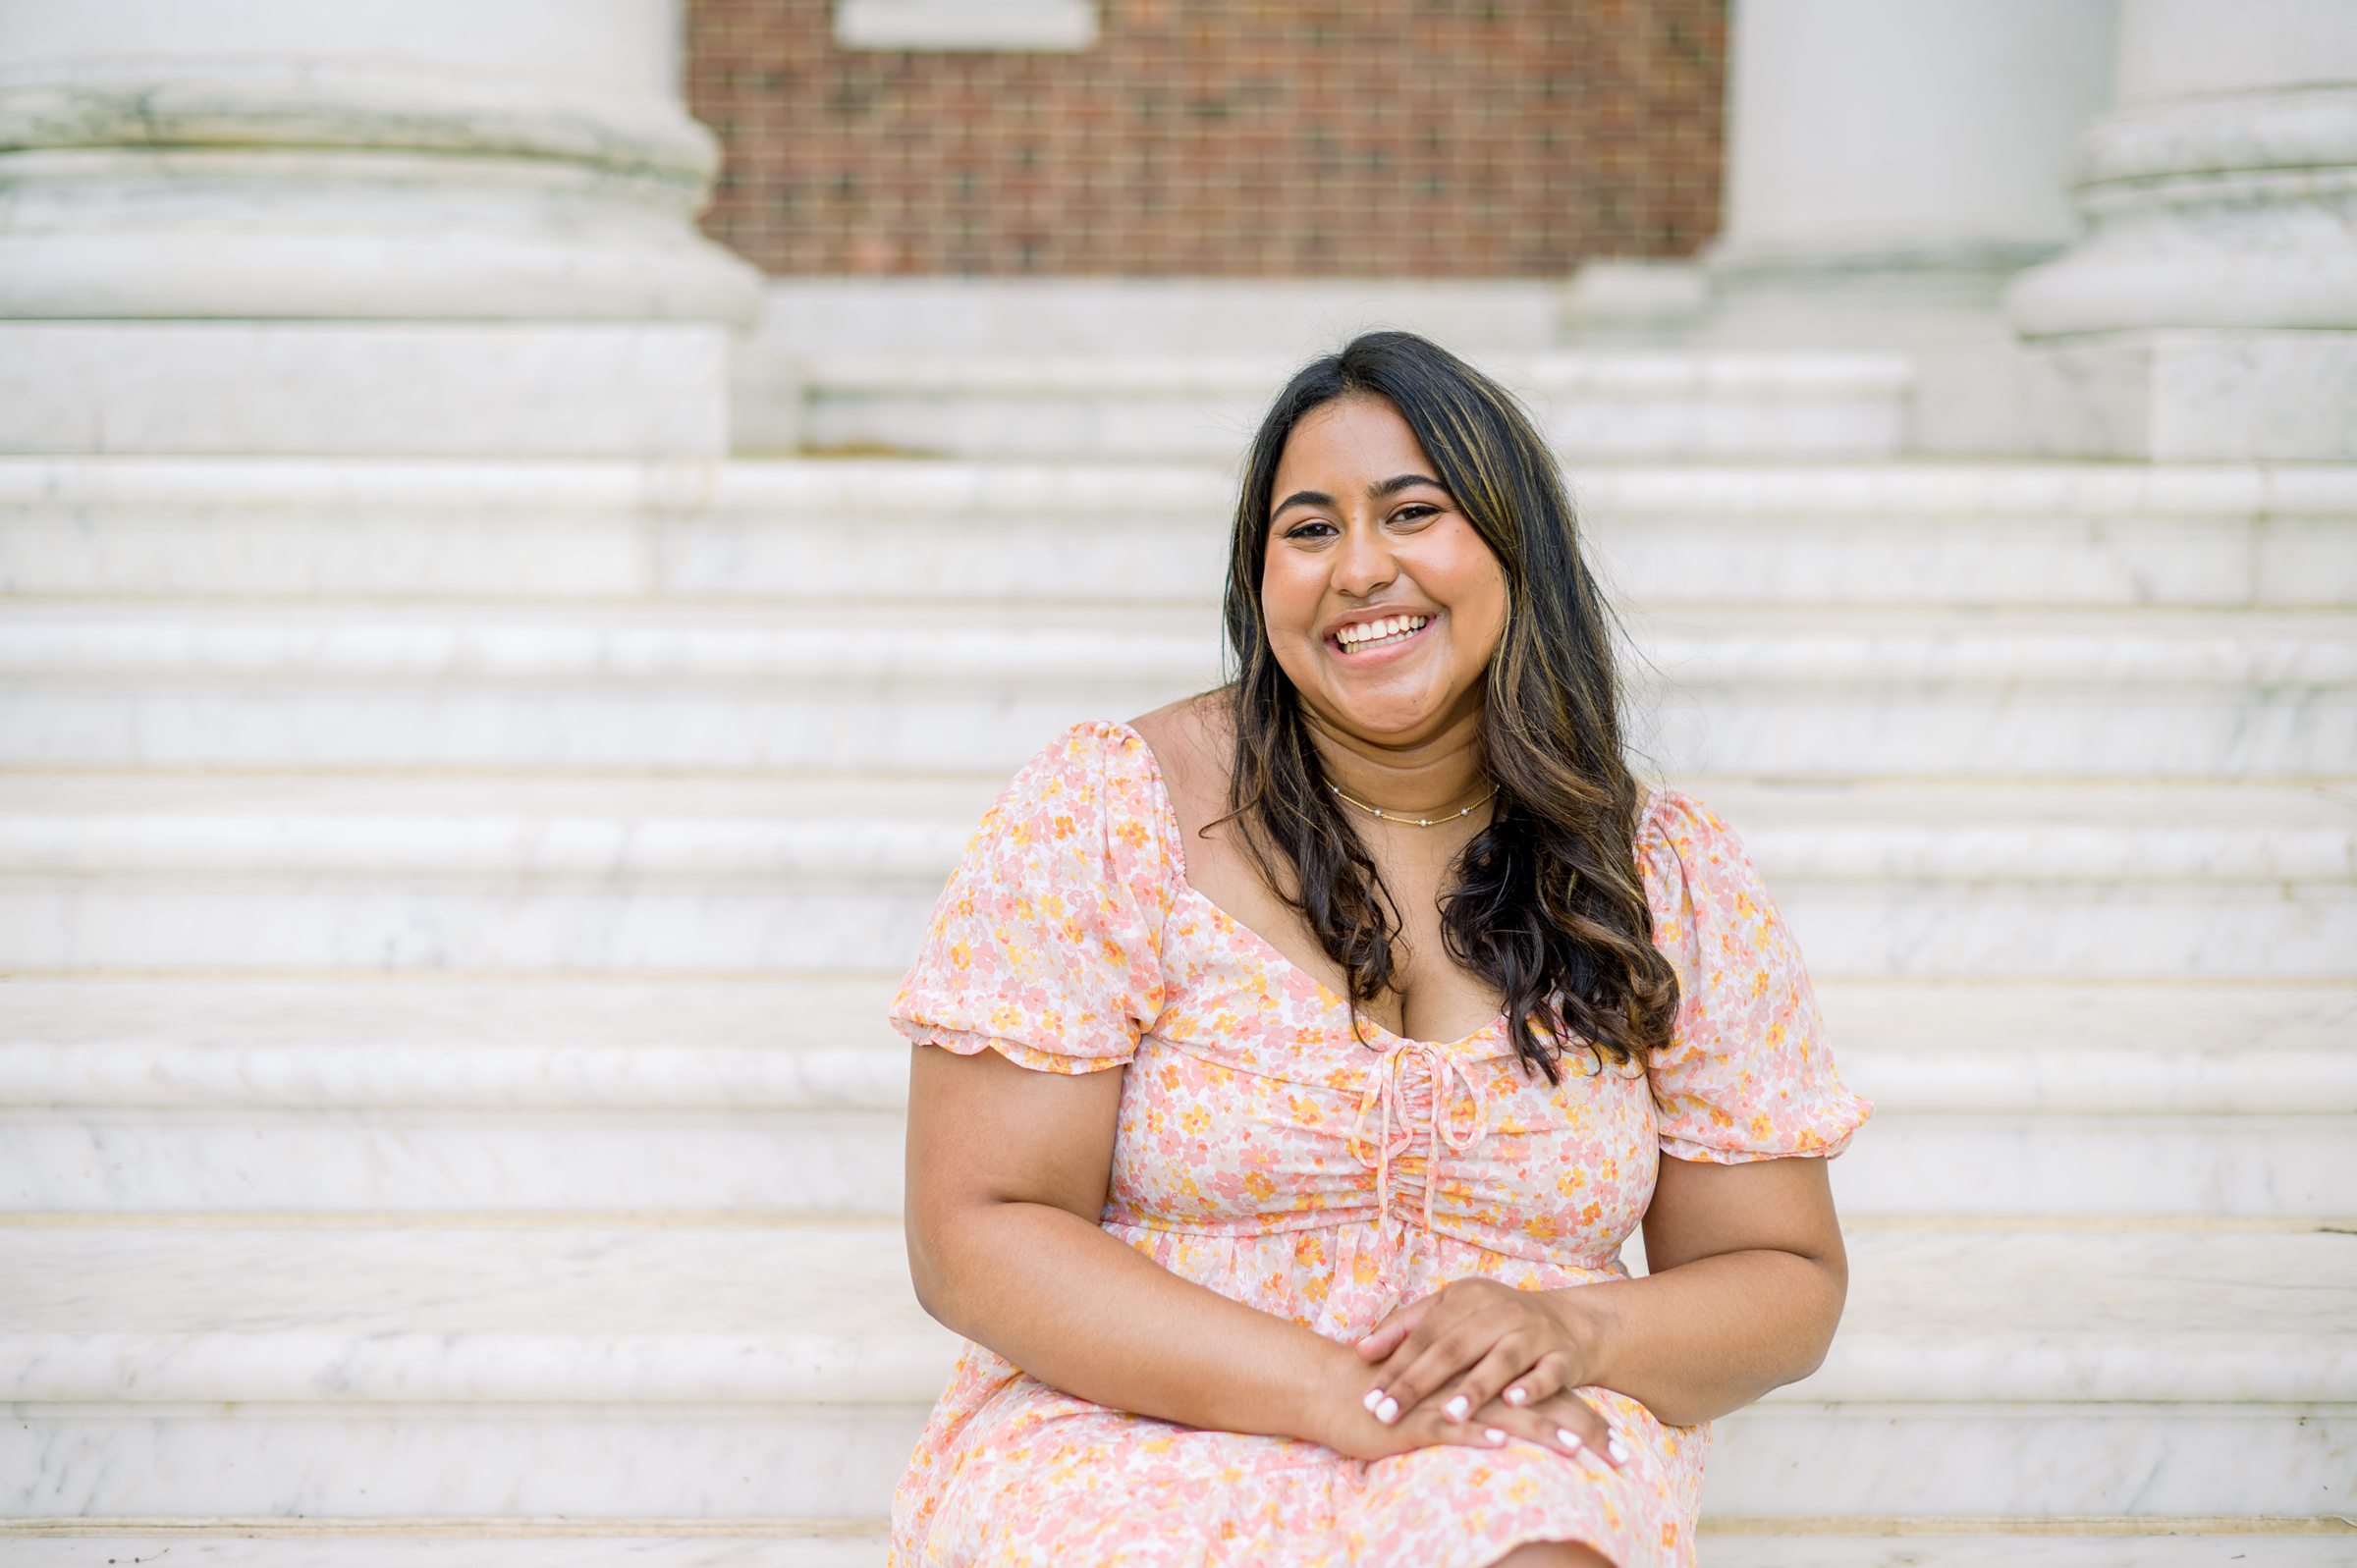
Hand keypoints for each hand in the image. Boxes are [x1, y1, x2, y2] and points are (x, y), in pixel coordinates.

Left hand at [1353, 1279, 1623, 1464]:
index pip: (1424, 1333)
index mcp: (1466, 1298)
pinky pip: (1548, 1372)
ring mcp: (1534, 1332)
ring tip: (1448, 1414)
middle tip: (1388, 1414)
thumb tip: (1360, 1350)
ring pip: (1501, 1359)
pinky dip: (1532, 1386)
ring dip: (1475, 1387)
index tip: (1369, 1398)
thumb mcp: (1452, 1314)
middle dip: (1419, 1382)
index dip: (1395, 1365)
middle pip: (1454, 1346)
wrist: (1568, 1324)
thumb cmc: (1494, 1323)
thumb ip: (1407, 1329)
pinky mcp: (1563, 1356)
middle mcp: (1499, 1310)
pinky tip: (1513, 1402)